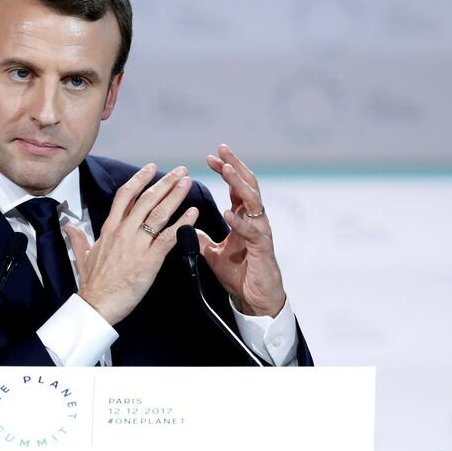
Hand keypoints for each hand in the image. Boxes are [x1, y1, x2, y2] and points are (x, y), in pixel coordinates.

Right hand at [64, 164, 198, 324]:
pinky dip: (182, 223)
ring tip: (187, 183)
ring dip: (175, 196)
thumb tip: (68, 227)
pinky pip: (169, 236)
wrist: (97, 304)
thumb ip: (77, 238)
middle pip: (146, 199)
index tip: (150, 169)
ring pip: (158, 213)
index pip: (125, 196)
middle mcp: (124, 231)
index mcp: (109, 229)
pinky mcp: (150, 259)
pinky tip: (192, 213)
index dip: (139, 180)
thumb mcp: (83, 256)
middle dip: (165, 182)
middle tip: (179, 171)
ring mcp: (137, 244)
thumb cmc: (93, 284)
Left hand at [197, 144, 285, 316]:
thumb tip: (188, 227)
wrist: (255, 300)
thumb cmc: (240, 275)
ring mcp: (261, 233)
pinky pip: (253, 232)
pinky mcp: (263, 249)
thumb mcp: (214, 253)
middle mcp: (255, 220)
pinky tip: (229, 212)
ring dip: (239, 184)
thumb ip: (204, 238)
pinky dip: (241, 221)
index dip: (225, 170)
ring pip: (253, 201)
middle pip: (247, 185)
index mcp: (244, 218)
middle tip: (222, 150)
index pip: (236, 187)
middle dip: (235, 166)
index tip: (210, 157)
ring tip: (227, 170)